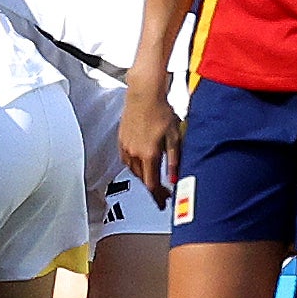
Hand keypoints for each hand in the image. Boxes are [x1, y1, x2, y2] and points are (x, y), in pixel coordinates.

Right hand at [120, 78, 182, 205]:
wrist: (144, 94)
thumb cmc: (161, 111)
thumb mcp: (174, 137)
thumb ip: (174, 160)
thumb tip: (174, 178)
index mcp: (148, 154)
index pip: (152, 184)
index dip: (158, 196)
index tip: (163, 202)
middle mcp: (135, 153)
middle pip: (142, 179)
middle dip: (152, 188)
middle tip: (162, 192)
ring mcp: (126, 147)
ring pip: (133, 171)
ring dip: (143, 177)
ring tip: (153, 177)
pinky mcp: (121, 140)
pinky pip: (127, 160)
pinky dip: (134, 166)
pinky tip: (141, 162)